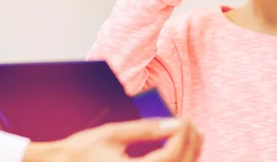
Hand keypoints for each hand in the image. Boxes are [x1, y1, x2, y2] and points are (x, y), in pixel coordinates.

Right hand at [24, 118, 202, 161]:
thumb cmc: (82, 150)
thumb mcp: (113, 133)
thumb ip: (145, 129)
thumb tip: (173, 123)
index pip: (170, 156)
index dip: (182, 136)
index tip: (185, 119)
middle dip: (191, 145)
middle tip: (193, 125)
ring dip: (188, 156)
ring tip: (193, 136)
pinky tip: (178, 151)